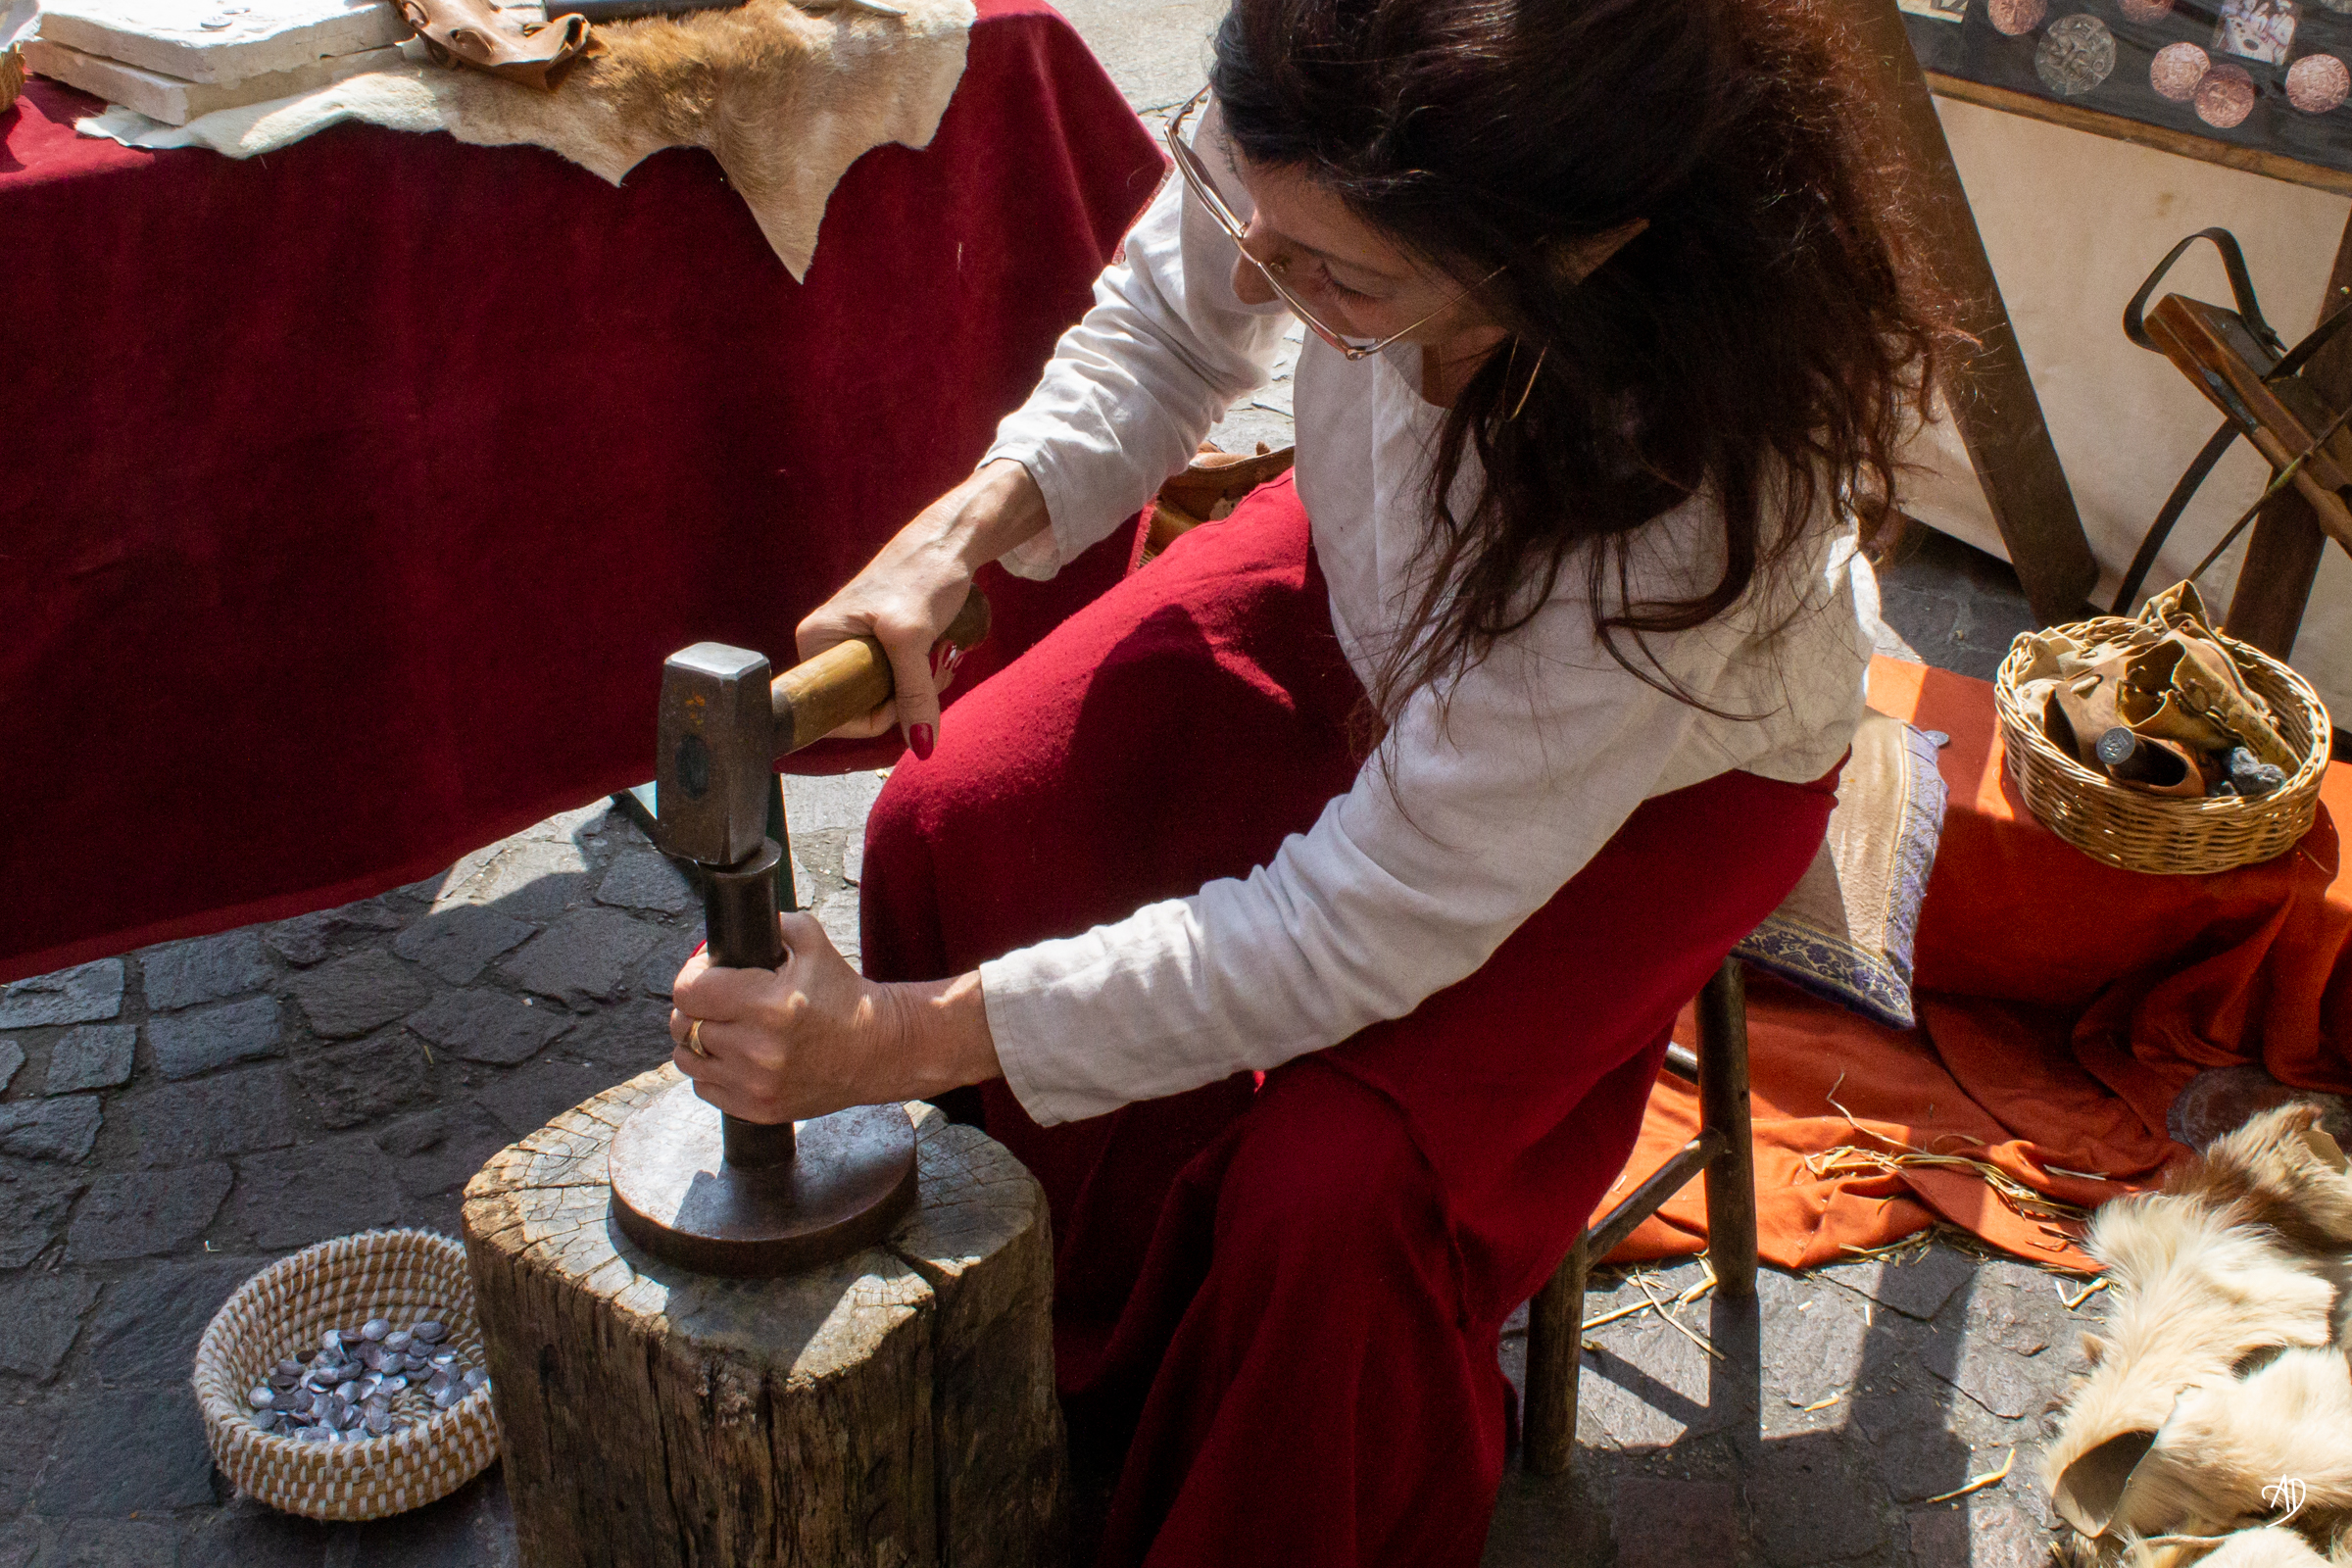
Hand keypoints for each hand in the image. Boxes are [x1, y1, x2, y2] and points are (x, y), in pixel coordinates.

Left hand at [667, 915, 1002, 1122]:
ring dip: (698, 1041)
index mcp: (769, 1004)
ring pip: (686, 1059)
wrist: (878, 1049)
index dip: (692, 976)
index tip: (705, 974)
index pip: (688, 992)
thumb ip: (770, 922)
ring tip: (723, 1029)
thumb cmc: (841, 993)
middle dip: (697, 1008)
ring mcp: (756, 1084)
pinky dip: (712, 1071)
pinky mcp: (758, 1108)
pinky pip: (704, 1088)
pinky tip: (735, 1057)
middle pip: (685, 1024)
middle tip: (716, 1001)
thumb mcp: (812, 942)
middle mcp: (758, 1048)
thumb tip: (726, 929)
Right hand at [797, 458, 1047, 751]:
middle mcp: (828, 646)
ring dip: (921, 685)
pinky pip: (900, 679)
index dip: (875, 714)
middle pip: (864, 705)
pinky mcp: (882, 643)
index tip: (907, 692)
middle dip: (905, 698)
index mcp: (816, 642)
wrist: (952, 541)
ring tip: (940, 652)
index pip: (834, 710)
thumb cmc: (922, 574)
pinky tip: (941, 651)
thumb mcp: (913, 638)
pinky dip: (924, 674)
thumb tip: (921, 746)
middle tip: (932, 666)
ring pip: (888, 695)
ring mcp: (856, 645)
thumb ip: (913, 693)